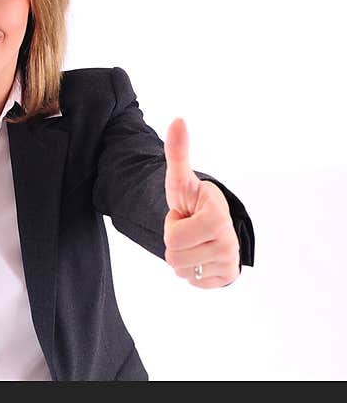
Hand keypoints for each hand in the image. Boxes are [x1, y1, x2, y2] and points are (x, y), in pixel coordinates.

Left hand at [163, 118, 240, 288]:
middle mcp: (230, 241)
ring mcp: (231, 261)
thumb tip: (178, 119)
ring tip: (193, 241)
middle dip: (174, 242)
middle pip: (173, 257)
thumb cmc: (193, 201)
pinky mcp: (227, 278)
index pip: (172, 238)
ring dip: (181, 257)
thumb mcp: (181, 180)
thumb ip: (177, 152)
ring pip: (181, 272)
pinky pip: (193, 282)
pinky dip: (192, 272)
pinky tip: (200, 256)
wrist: (211, 224)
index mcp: (218, 217)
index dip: (172, 225)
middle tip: (187, 229)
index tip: (185, 215)